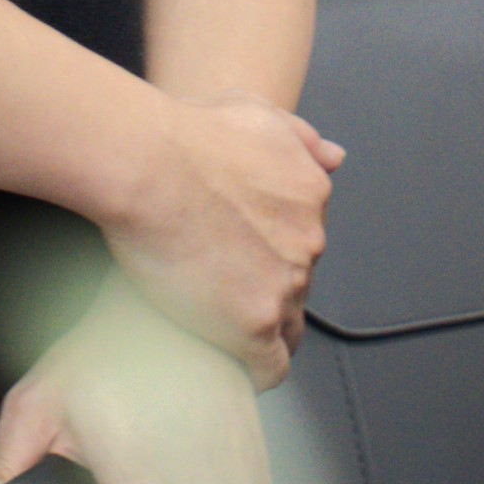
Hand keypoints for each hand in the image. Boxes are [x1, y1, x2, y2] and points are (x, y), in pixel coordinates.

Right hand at [107, 83, 341, 377]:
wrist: (147, 164)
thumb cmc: (185, 132)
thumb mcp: (254, 111)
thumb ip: (299, 136)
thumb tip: (335, 156)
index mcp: (311, 193)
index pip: (305, 241)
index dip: (274, 256)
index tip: (245, 263)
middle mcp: (309, 241)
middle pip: (297, 285)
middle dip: (265, 291)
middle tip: (219, 296)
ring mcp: (285, 285)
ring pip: (286, 327)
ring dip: (260, 332)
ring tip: (220, 336)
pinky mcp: (254, 323)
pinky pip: (270, 366)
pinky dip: (255, 373)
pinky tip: (233, 372)